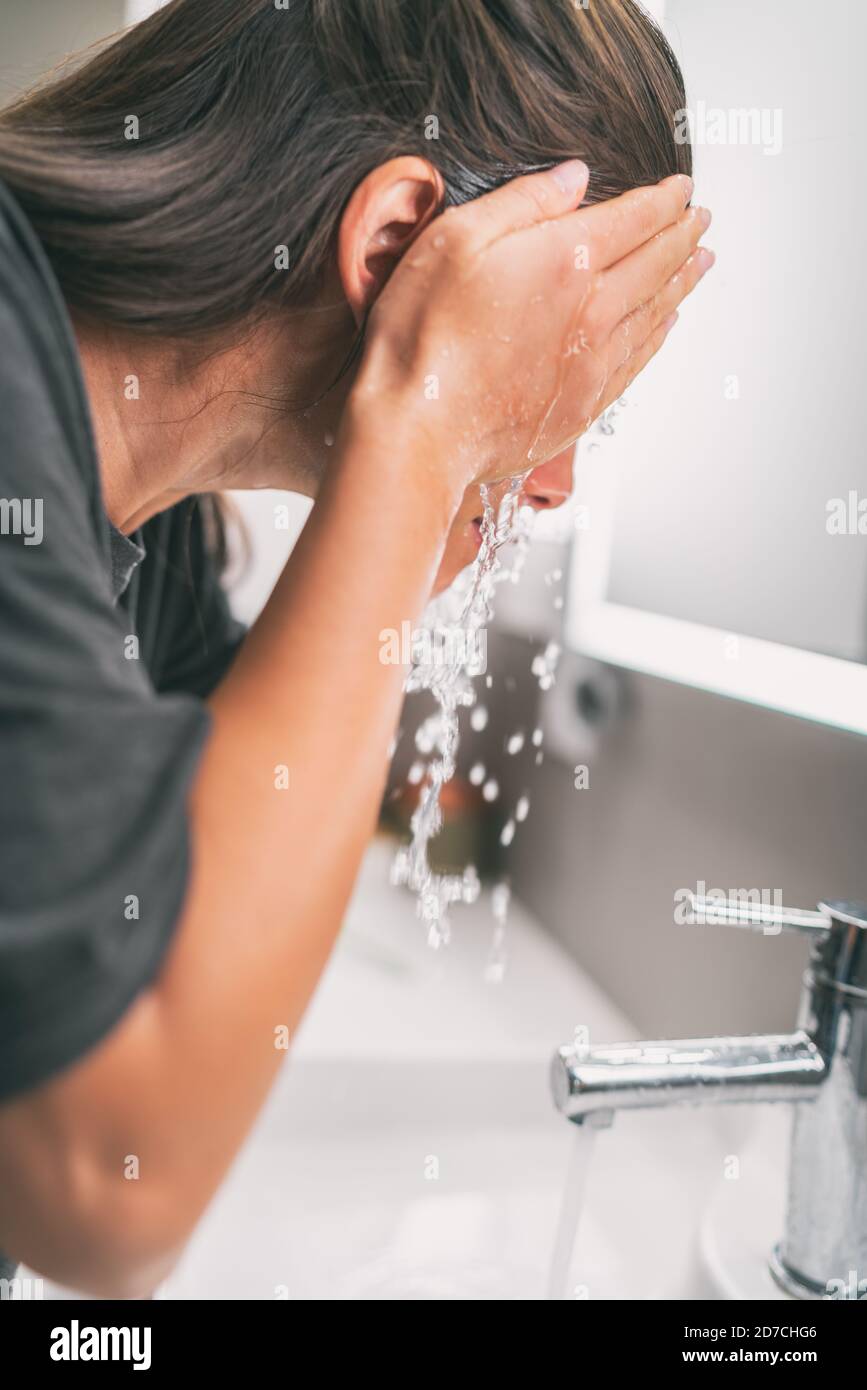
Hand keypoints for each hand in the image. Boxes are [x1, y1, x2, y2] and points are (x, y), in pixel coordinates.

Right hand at [353, 161, 712, 493]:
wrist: (420, 429)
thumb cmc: (423, 336)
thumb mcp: (455, 239)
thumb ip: (522, 203)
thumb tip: (574, 179)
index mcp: (566, 260)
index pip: (635, 218)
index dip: (664, 199)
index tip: (682, 188)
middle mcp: (593, 311)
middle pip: (656, 263)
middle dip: (683, 236)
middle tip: (700, 220)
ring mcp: (593, 362)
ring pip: (656, 313)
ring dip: (683, 283)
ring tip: (700, 264)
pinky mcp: (583, 404)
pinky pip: (638, 360)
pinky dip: (659, 336)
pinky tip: (666, 325)